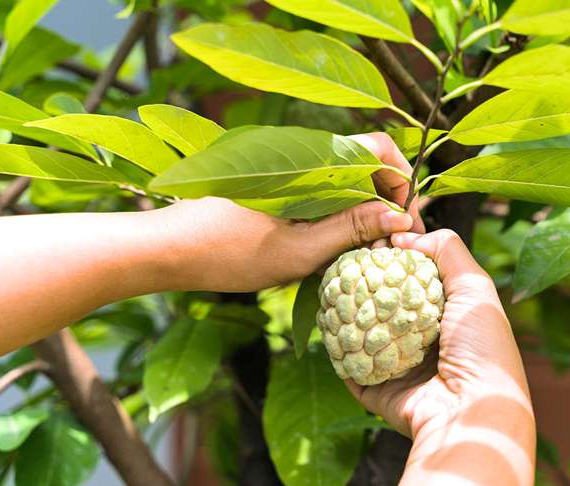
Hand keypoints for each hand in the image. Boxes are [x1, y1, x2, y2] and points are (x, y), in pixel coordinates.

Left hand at [157, 132, 421, 292]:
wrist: (166, 249)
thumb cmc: (226, 253)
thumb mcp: (298, 251)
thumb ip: (351, 229)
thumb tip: (398, 217)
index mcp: (308, 160)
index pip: (378, 148)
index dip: (400, 182)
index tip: (403, 222)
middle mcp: (300, 152)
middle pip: (366, 161)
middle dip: (386, 199)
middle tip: (390, 243)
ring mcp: (287, 166)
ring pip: (346, 176)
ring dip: (364, 207)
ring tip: (366, 248)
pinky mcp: (277, 182)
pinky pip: (323, 187)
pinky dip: (340, 210)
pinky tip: (336, 243)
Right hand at [344, 230, 532, 439]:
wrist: (469, 412)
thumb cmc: (481, 347)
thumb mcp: (475, 287)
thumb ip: (447, 251)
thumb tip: (404, 237)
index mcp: (448, 314)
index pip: (414, 276)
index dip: (394, 254)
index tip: (372, 233)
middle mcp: (422, 338)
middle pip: (384, 301)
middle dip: (364, 278)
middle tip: (342, 255)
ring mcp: (397, 364)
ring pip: (362, 330)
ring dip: (345, 309)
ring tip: (326, 281)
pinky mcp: (375, 388)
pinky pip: (349, 363)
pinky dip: (336, 344)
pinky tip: (322, 318)